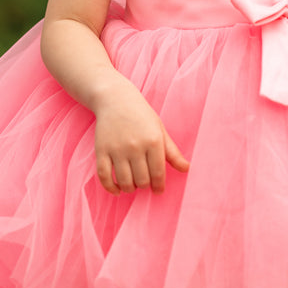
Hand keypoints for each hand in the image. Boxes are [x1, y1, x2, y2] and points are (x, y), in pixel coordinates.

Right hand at [94, 73, 189, 194]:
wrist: (115, 98)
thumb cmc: (141, 114)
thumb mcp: (160, 129)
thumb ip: (172, 151)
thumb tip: (186, 169)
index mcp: (153, 140)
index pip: (158, 174)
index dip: (159, 186)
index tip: (158, 189)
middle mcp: (135, 146)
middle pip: (142, 180)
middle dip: (145, 185)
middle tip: (145, 182)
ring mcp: (117, 149)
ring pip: (125, 181)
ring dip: (130, 188)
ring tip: (133, 184)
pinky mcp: (101, 150)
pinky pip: (104, 177)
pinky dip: (111, 188)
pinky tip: (117, 189)